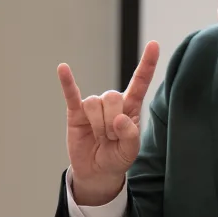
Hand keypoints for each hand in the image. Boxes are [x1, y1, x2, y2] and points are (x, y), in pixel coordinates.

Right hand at [57, 41, 158, 204]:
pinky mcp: (75, 112)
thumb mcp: (130, 152)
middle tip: (112, 139)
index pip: (140, 81)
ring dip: (97, 125)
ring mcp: (93, 106)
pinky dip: (67, 82)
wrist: (97, 171)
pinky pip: (71, 94)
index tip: (154, 45)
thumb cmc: (117, 157)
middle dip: (112, 122)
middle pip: (112, 97)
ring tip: (99, 138)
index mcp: (131, 107)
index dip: (147, 64)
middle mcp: (112, 102)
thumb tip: (120, 118)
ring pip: (94, 104)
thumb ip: (131, 136)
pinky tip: (63, 69)